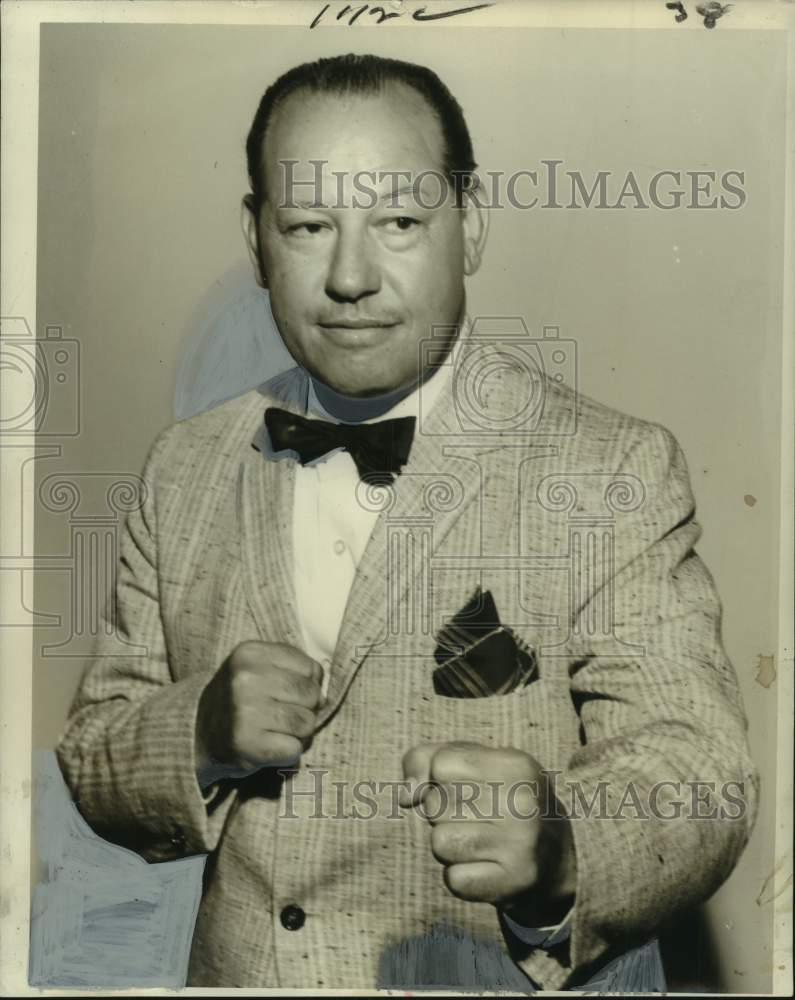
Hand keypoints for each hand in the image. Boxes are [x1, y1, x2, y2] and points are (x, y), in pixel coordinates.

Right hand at [195, 641, 324, 780]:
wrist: (197, 734)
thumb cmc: (240, 699)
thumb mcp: (258, 668)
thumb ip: (294, 669)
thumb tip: (324, 696)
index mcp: (250, 653)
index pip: (311, 668)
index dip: (307, 684)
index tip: (285, 693)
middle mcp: (245, 678)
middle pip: (311, 695)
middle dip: (305, 709)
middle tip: (280, 716)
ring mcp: (244, 711)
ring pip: (307, 723)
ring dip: (297, 733)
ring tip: (274, 731)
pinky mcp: (246, 744)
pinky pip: (293, 749)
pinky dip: (287, 753)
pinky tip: (268, 747)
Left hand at [401, 741, 575, 924]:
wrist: (556, 854)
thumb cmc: (501, 796)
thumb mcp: (472, 762)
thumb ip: (426, 759)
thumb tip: (406, 795)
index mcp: (516, 765)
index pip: (440, 764)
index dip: (440, 777)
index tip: (464, 785)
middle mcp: (523, 803)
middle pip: (435, 804)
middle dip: (443, 812)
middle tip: (475, 816)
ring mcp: (521, 846)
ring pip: (440, 843)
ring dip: (449, 845)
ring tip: (478, 841)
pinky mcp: (513, 884)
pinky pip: (453, 880)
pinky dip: (460, 876)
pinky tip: (484, 866)